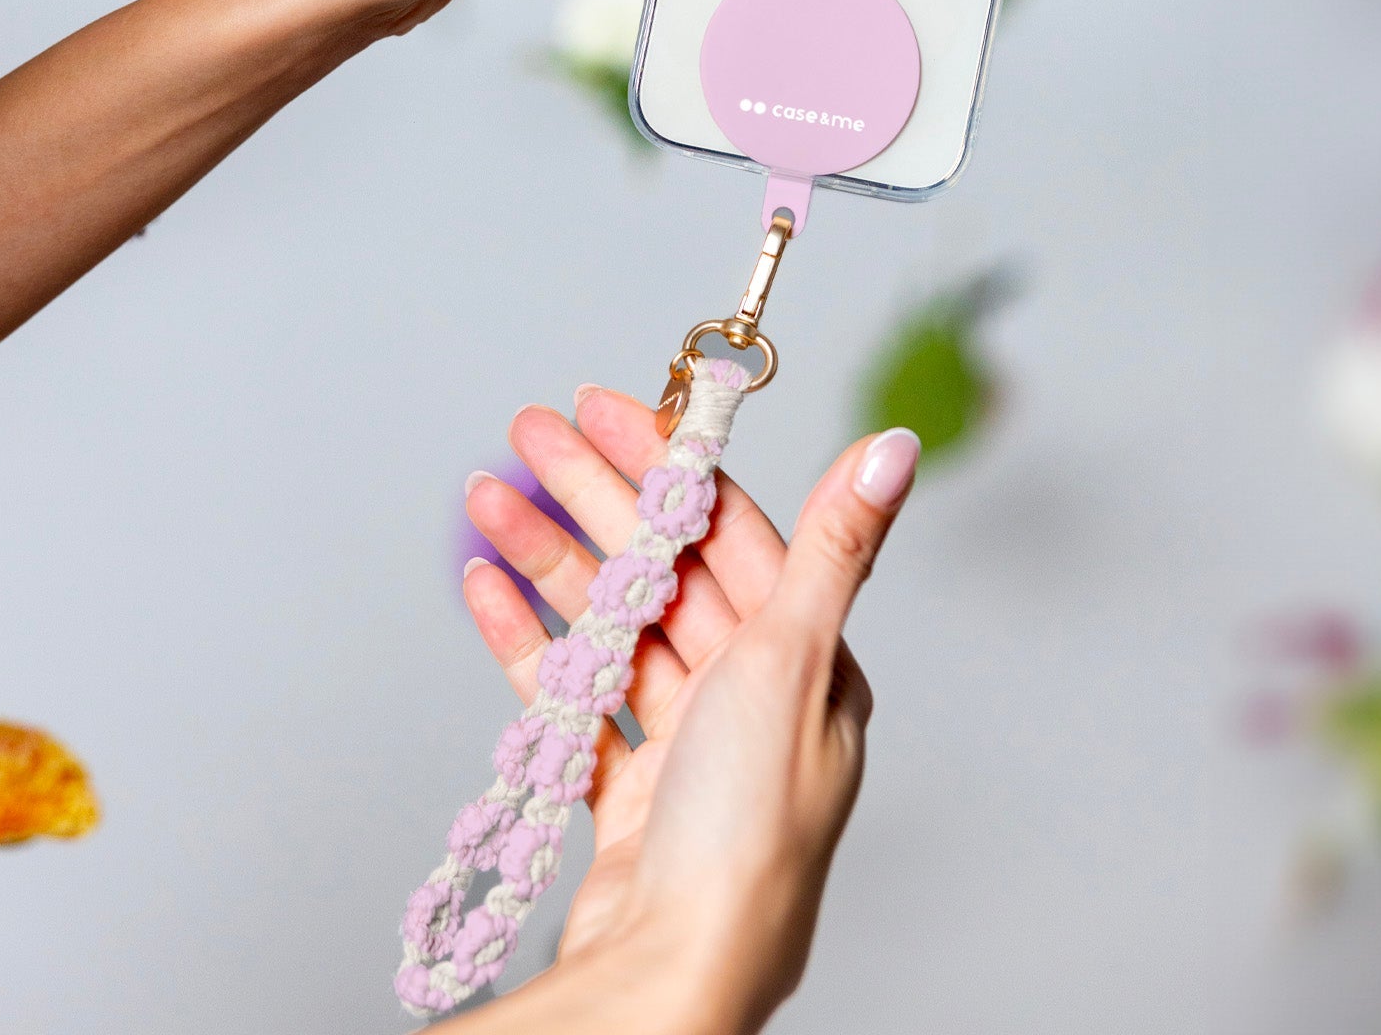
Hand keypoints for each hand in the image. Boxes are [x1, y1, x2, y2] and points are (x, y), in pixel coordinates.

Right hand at [459, 388, 920, 1034]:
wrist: (672, 972)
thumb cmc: (749, 828)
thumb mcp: (794, 660)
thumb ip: (835, 547)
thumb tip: (895, 447)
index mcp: (805, 662)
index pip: (729, 531)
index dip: (666, 462)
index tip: (606, 409)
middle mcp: (750, 696)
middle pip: (661, 568)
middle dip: (592, 495)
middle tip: (529, 434)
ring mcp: (684, 744)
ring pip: (608, 623)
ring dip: (547, 557)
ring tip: (485, 500)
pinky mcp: (625, 790)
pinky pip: (571, 694)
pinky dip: (528, 640)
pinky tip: (487, 588)